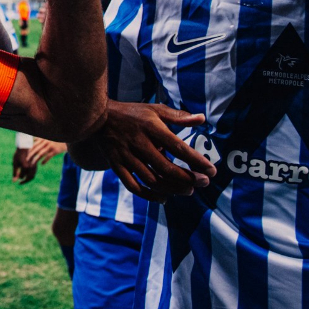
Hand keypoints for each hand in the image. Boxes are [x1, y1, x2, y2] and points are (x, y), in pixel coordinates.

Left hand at [12, 147, 37, 183]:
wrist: (24, 148)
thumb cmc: (18, 156)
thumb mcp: (15, 164)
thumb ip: (14, 173)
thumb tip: (13, 181)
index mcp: (25, 167)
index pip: (22, 177)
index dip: (18, 177)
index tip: (16, 177)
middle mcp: (30, 167)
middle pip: (28, 178)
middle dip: (24, 181)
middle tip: (20, 183)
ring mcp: (34, 166)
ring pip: (32, 176)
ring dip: (28, 179)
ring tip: (24, 180)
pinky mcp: (35, 165)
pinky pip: (34, 173)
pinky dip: (30, 176)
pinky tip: (26, 175)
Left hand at [25, 138, 66, 166]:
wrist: (65, 141)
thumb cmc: (54, 140)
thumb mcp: (46, 138)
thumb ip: (40, 138)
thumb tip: (32, 140)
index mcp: (42, 139)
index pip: (34, 145)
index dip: (30, 150)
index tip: (27, 155)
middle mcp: (45, 142)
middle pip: (36, 150)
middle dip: (31, 155)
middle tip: (27, 160)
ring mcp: (50, 146)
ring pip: (41, 154)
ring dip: (36, 159)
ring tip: (33, 163)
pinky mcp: (55, 151)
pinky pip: (48, 157)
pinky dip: (44, 161)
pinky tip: (42, 164)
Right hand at [96, 100, 217, 202]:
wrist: (97, 117)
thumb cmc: (132, 113)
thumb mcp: (155, 110)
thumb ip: (178, 116)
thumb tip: (202, 119)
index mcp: (151, 127)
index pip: (178, 147)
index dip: (196, 161)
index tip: (211, 170)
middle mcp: (138, 143)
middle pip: (166, 167)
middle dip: (188, 178)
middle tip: (203, 182)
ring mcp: (126, 156)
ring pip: (151, 179)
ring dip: (172, 188)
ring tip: (189, 190)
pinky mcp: (116, 165)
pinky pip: (133, 185)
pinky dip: (149, 195)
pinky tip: (163, 198)